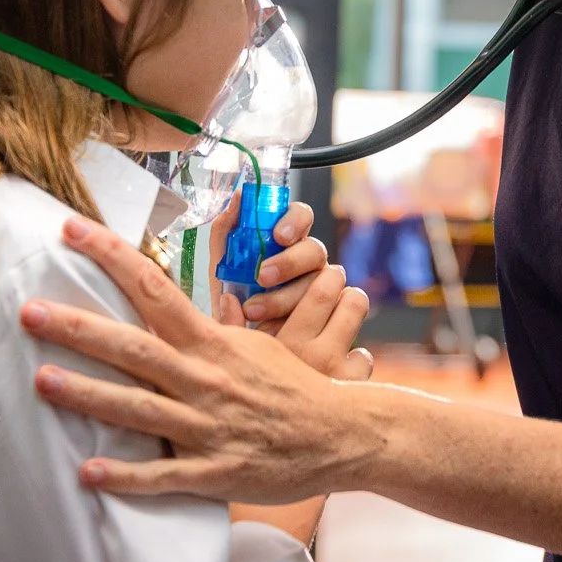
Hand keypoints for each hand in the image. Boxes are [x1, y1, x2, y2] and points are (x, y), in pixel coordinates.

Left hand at [23, 215, 382, 502]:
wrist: (343, 434)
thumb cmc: (295, 387)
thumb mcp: (254, 346)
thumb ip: (207, 331)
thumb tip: (167, 305)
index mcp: (213, 343)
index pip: (154, 287)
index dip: (110, 256)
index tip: (70, 228)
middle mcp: (205, 379)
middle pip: (133, 346)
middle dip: (78, 328)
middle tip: (28, 310)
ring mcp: (208, 427)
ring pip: (139, 409)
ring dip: (88, 396)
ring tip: (41, 381)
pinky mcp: (215, 471)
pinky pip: (163, 476)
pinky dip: (126, 475)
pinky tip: (87, 472)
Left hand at [207, 198, 371, 378]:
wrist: (238, 362)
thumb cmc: (233, 311)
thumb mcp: (223, 273)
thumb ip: (226, 236)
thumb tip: (236, 198)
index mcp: (287, 245)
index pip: (302, 217)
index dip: (296, 220)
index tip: (278, 234)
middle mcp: (310, 266)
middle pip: (316, 250)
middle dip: (289, 262)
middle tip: (263, 276)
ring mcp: (325, 295)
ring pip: (326, 282)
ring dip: (288, 296)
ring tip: (255, 313)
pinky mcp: (336, 325)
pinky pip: (338, 314)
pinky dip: (311, 322)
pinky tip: (280, 333)